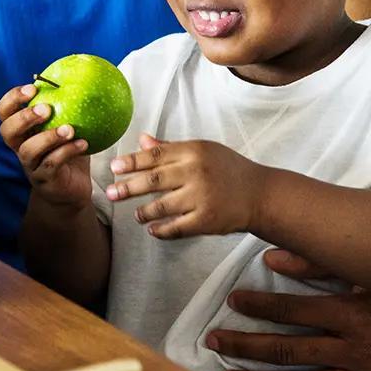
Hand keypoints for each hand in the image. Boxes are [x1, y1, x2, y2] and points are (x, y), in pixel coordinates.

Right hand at [0, 84, 90, 209]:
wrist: (72, 189)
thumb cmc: (68, 152)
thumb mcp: (67, 126)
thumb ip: (68, 106)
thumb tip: (83, 74)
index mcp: (22, 130)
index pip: (4, 111)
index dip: (12, 98)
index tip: (32, 88)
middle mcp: (20, 147)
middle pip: (7, 131)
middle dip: (24, 117)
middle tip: (46, 108)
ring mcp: (30, 165)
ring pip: (28, 150)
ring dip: (48, 137)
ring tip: (69, 129)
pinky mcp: (44, 180)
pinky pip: (51, 165)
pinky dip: (67, 152)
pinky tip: (83, 144)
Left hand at [105, 134, 263, 237]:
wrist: (260, 194)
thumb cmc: (228, 169)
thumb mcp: (202, 150)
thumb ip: (170, 148)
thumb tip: (142, 140)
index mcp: (193, 151)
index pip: (155, 155)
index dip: (131, 161)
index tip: (114, 167)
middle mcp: (196, 172)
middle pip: (153, 180)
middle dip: (128, 187)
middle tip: (110, 193)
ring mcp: (201, 197)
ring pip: (161, 206)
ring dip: (144, 212)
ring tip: (136, 215)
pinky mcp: (207, 220)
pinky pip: (176, 228)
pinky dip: (161, 230)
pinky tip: (153, 230)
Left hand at [208, 249, 370, 370]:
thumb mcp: (365, 267)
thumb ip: (317, 261)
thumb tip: (271, 255)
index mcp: (352, 312)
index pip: (292, 311)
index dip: (258, 305)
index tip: (232, 300)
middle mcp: (358, 349)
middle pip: (289, 352)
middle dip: (246, 347)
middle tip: (214, 341)